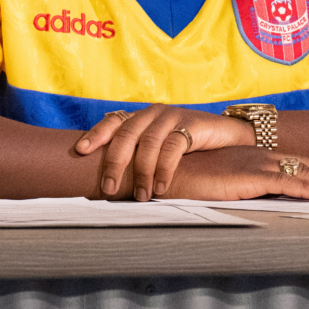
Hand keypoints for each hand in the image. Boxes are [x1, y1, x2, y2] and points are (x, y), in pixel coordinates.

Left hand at [76, 105, 254, 199]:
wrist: (228, 136)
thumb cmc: (190, 147)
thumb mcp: (160, 149)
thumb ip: (140, 155)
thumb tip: (112, 181)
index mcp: (141, 117)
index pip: (113, 122)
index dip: (96, 134)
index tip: (80, 150)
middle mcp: (153, 113)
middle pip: (126, 134)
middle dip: (115, 162)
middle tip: (109, 188)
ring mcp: (172, 116)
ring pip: (148, 143)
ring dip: (142, 172)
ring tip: (141, 195)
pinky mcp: (191, 124)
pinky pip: (172, 147)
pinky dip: (164, 169)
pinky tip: (161, 186)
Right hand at [163, 146, 308, 201]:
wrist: (164, 170)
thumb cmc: (185, 178)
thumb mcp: (218, 183)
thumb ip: (238, 189)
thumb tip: (252, 203)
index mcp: (253, 157)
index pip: (295, 163)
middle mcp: (259, 157)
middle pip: (307, 166)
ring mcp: (255, 165)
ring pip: (304, 173)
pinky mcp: (248, 176)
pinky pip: (286, 183)